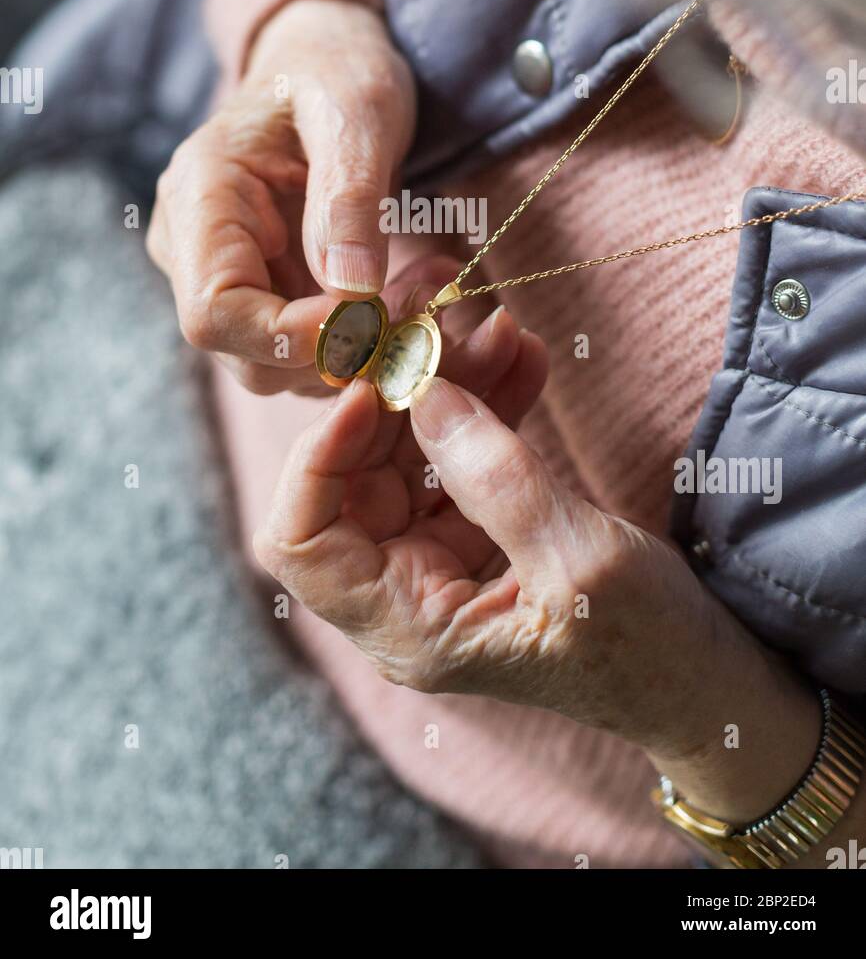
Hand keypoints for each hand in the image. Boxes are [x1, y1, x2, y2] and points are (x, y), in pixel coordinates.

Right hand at [147, 0, 415, 395]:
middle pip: (246, 353)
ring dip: (360, 351)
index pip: (214, 314)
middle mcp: (193, 247)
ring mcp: (224, 275)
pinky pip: (307, 348)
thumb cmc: (338, 71)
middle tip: (422, 307)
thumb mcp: (358, 113)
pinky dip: (364, 340)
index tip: (373, 320)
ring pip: (281, 365)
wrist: (328, 62)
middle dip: (339, 349)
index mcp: (199, 196)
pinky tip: (411, 296)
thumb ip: (350, 199)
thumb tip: (352, 292)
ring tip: (427, 291)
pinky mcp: (263, 293)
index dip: (291, 338)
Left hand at [255, 350, 821, 807]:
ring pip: (406, 457)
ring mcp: (437, 563)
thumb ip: (495, 479)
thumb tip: (423, 393)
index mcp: (408, 628)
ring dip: (448, 390)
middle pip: (352, 481)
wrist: (707, 679)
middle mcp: (405, 597)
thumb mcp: (578, 562)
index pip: (300, 542)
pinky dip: (485, 408)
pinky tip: (521, 359)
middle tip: (446, 332)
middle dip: (397, 399)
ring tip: (500, 333)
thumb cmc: (648, 649)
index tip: (372, 391)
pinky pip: (458, 458)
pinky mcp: (477, 535)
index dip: (317, 460)